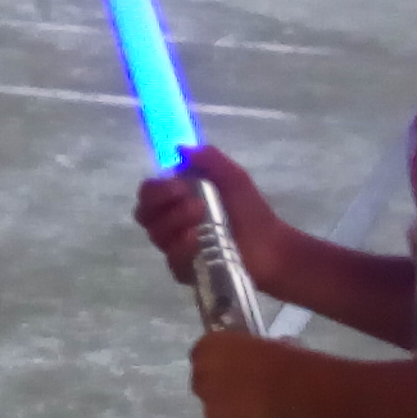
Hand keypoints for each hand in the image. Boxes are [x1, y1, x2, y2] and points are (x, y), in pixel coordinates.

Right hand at [132, 144, 285, 289]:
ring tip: (201, 218)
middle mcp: (171, 223)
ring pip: (157, 236)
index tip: (179, 186)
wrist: (271, 246)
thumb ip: (209, 159)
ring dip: (175, 223)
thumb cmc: (251, 211)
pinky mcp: (186, 270)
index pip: (149, 193)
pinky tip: (197, 242)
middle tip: (192, 201)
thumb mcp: (233, 178)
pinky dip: (181, 249)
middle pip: (144, 214)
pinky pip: (172, 261)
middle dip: (162, 204)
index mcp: (177, 199)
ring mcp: (177, 248)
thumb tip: (179, 147)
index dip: (157, 189)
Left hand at [190, 327, 299, 417]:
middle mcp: (200, 373)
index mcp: (208, 345)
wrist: (292, 386)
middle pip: (203, 383)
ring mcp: (208, 402)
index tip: (233, 371)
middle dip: (220, 390)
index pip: (201, 355)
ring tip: (256, 414)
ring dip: (230, 412)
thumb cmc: (283, 359)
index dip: (218, 365)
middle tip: (244, 394)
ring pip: (214, 410)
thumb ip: (250, 354)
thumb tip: (258, 361)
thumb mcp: (263, 346)